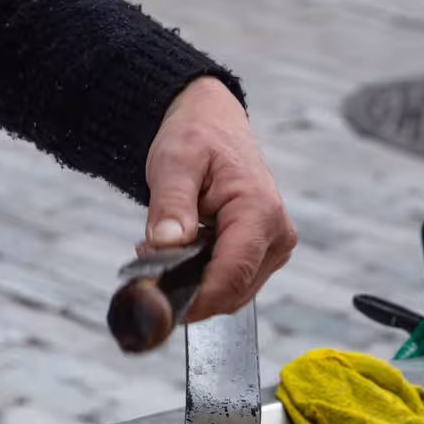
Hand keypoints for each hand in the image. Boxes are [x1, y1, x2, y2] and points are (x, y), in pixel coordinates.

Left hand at [144, 77, 295, 320]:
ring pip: (232, 294)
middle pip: (232, 292)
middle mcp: (277, 235)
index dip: (194, 298)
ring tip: (164, 248)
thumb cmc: (197, 136)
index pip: (231, 276)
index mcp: (259, 211)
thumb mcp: (174, 162)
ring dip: (195, 285)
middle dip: (189, 290)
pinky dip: (204, 278)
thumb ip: (171, 204)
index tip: (156, 301)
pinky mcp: (265, 255)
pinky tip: (183, 251)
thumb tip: (166, 243)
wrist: (214, 123)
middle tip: (146, 263)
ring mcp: (275, 248)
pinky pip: (233, 284)